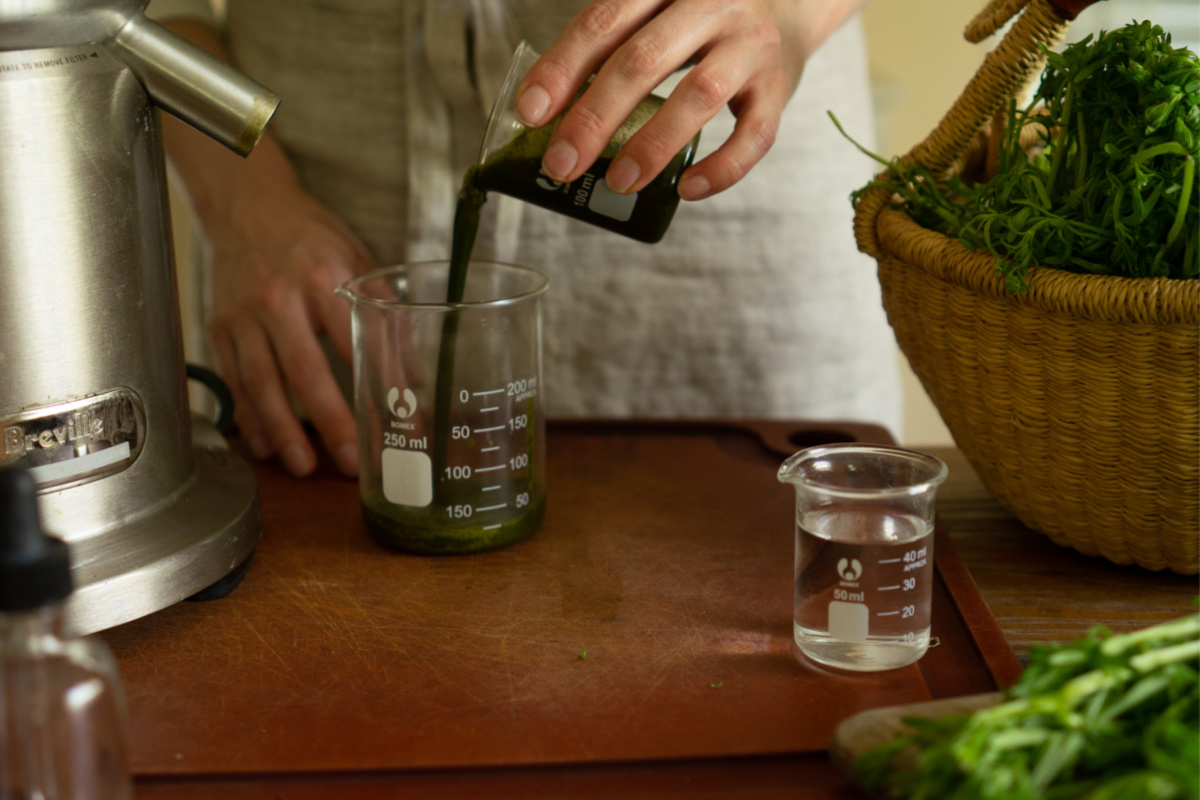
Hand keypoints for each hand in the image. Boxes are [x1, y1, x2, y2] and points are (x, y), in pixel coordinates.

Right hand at [204, 176, 373, 478]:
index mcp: (324, 278)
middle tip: (350, 462)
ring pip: (262, 383)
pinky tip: (264, 444)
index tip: (399, 429)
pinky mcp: (220, 327)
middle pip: (304, 371)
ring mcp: (244, 315)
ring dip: (283, 431)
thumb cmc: (311, 237)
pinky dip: (250, 416)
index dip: (378, 389)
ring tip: (304, 466)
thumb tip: (416, 379)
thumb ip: (388, 316)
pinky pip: (235, 380)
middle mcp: (280, 298)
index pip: (356, 343)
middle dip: (329, 422)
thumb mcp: (359, 261)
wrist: (248, 207)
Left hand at [512, 0, 843, 200]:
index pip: (602, 22)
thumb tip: (548, 114)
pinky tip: (688, 189)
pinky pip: (755, 135)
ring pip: (698, 95)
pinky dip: (722, 168)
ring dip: (653, 144)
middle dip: (595, 118)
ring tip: (619, 182)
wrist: (792, 1)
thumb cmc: (702, 17)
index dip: (562, 68)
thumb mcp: (656, 9)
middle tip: (562, 164)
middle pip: (642, 60)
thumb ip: (612, 45)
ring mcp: (749, 44)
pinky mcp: (779, 85)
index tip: (530, 113)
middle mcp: (709, 4)